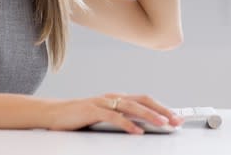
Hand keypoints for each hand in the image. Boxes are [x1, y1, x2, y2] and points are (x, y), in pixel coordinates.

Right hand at [42, 93, 183, 133]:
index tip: (177, 116)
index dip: (162, 107)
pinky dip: (127, 124)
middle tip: (176, 120)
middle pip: (144, 101)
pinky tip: (137, 131)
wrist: (53, 113)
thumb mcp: (104, 117)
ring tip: (162, 123)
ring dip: (149, 115)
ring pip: (132, 107)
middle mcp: (113, 97)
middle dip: (162, 110)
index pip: (145, 100)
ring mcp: (103, 102)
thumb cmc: (79, 116)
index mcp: (118, 98)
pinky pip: (114, 117)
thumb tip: (141, 126)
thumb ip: (121, 118)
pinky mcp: (92, 110)